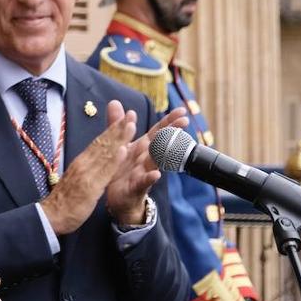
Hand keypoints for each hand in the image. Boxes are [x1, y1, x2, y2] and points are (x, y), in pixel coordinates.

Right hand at [40, 100, 135, 233]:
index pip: (98, 143)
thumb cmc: (63, 200)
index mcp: (81, 162)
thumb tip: (92, 159)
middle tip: (131, 114)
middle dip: (118, 128)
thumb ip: (85, 168)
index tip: (123, 118)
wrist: (50, 217)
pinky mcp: (90, 187)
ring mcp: (86, 174)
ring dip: (119, 138)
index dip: (111, 130)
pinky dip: (114, 160)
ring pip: (105, 153)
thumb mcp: (76, 179)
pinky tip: (123, 151)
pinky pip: (104, 172)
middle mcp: (83, 163)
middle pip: (103, 143)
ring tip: (131, 125)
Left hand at [105, 105, 188, 224]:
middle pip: (160, 143)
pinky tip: (156, 173)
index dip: (169, 121)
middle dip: (172, 132)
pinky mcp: (137, 187)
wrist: (119, 199)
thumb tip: (116, 102)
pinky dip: (150, 178)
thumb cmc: (122, 169)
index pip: (158, 131)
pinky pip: (144, 182)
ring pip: (154, 161)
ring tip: (172, 141)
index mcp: (142, 147)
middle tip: (184, 121)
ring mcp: (144, 172)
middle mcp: (146, 158)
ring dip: (163, 152)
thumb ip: (117, 124)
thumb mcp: (118, 145)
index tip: (182, 110)